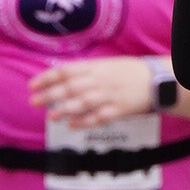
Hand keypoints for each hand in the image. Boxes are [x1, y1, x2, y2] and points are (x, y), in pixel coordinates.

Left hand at [29, 56, 157, 127]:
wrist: (156, 80)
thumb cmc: (129, 72)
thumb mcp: (106, 65)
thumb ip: (85, 71)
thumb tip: (62, 77)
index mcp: (95, 67)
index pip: (66, 72)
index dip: (47, 78)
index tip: (33, 85)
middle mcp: (100, 81)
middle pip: (71, 87)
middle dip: (50, 95)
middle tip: (34, 102)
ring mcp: (110, 96)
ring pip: (83, 102)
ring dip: (66, 109)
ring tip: (51, 115)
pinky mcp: (119, 110)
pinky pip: (100, 117)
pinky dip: (86, 121)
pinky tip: (73, 125)